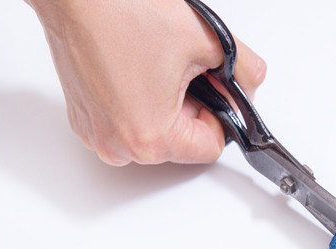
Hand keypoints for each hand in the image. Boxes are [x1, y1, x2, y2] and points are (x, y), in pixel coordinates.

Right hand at [26, 0, 265, 165]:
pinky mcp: (84, 120)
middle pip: (183, 143)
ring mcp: (97, 135)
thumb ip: (245, 71)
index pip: (212, 147)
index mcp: (151, 138)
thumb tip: (251, 84)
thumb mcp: (207, 41)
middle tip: (185, 70)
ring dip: (167, 105)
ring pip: (156, 133)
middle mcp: (119, 147)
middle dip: (193, 108)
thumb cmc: (123, 13)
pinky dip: (139, 102)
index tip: (214, 88)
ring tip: (157, 66)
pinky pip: (128, 123)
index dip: (221, 113)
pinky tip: (136, 69)